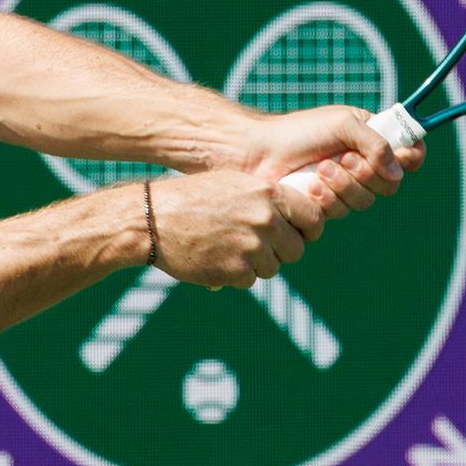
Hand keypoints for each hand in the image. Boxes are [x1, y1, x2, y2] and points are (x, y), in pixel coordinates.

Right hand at [144, 171, 323, 289]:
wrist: (153, 219)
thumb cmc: (191, 199)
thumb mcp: (233, 185)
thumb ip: (265, 200)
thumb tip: (294, 219)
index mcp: (268, 194)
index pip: (313, 218)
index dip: (307, 230)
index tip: (299, 235)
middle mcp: (265, 219)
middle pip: (295, 250)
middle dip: (279, 252)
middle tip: (256, 248)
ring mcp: (252, 247)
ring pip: (272, 268)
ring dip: (254, 265)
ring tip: (226, 249)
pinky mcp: (236, 271)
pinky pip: (249, 280)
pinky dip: (235, 275)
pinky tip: (214, 259)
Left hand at [237, 106, 426, 217]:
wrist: (258, 153)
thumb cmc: (298, 131)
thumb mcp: (342, 123)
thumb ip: (375, 143)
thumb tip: (398, 171)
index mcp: (369, 139)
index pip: (407, 152)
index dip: (410, 157)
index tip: (404, 157)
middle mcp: (360, 165)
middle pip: (389, 184)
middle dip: (366, 174)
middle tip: (343, 159)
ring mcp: (343, 187)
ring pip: (364, 201)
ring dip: (343, 186)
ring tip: (319, 170)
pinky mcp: (324, 206)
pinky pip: (340, 212)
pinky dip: (326, 200)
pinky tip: (308, 188)